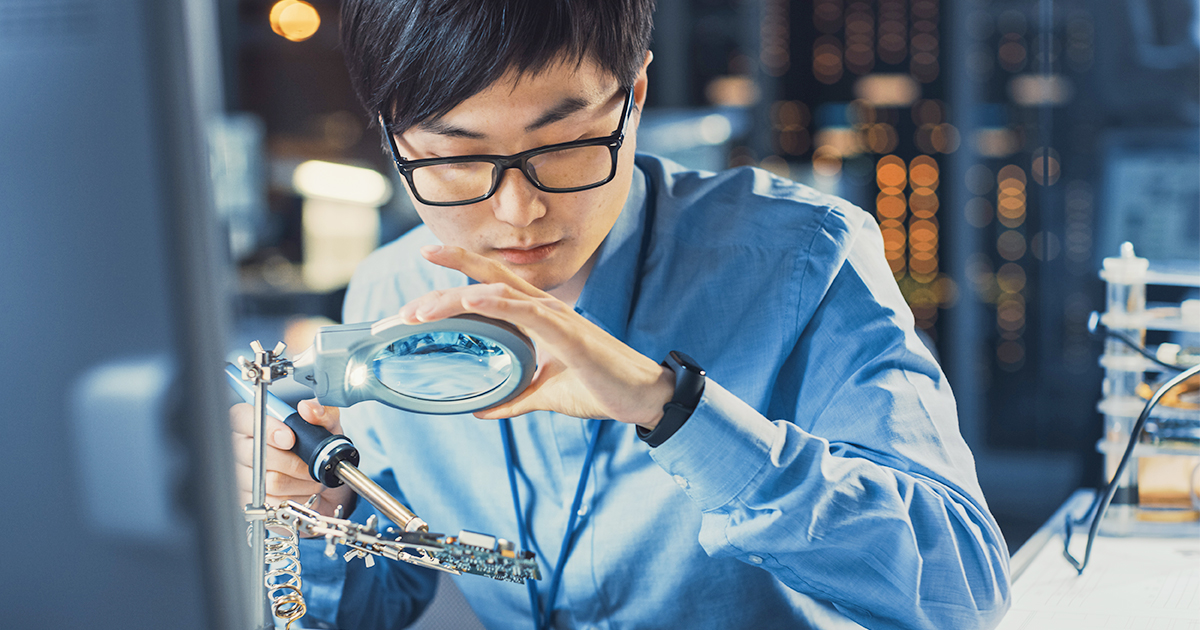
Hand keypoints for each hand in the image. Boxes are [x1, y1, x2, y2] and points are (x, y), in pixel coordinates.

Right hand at [229, 398, 354, 518]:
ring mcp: (243, 475)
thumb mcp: (327, 426)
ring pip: (270, 480)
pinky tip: (302, 490)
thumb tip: (308, 408)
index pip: (242, 419)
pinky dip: (296, 497)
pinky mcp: (250, 499)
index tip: (290, 438)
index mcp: (254, 421)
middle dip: (293, 461)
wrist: (324, 482)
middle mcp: (242, 447)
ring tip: (310, 475)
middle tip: (310, 461)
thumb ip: (322, 413)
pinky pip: (273, 501)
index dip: (266, 429)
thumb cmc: (317, 449)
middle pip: (256, 454)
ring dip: (300, 480)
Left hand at [396, 245, 673, 427]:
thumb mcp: (547, 395)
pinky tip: (472, 300)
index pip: (491, 285)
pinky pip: (527, 310)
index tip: (425, 260)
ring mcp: (556, 316)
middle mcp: (543, 308)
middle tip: (405, 307)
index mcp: (537, 317)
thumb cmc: (602, 388)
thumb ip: (514, 398)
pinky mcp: (568, 331)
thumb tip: (481, 409)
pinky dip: (497, 302)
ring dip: (456, 298)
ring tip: (421, 311)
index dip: (458, 271)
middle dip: (443, 281)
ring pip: (498, 292)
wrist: (643, 397)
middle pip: (486, 279)